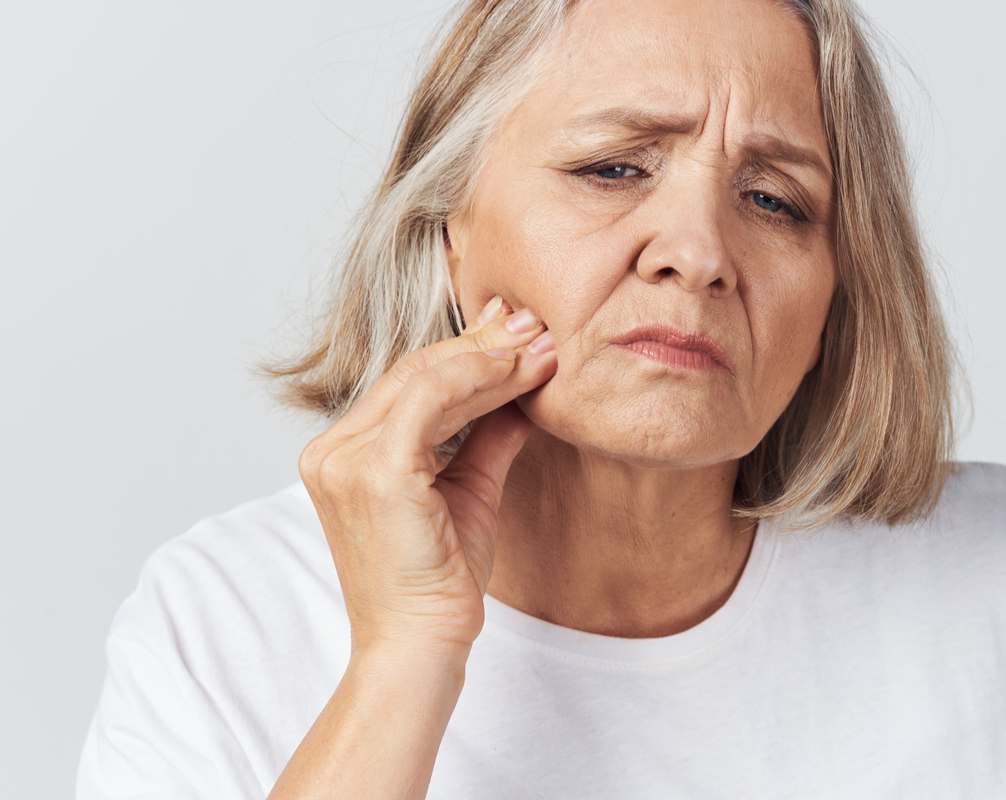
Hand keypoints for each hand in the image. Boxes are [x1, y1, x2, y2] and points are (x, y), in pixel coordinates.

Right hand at [299, 297, 556, 654]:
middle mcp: (331, 451)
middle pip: (412, 371)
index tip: (515, 333)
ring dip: (488, 358)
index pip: (406, 383)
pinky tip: (518, 372)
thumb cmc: (439, 580)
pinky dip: (477, 380)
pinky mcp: (374, 473)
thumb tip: (523, 392)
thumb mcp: (468, 491)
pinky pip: (429, 402)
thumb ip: (486, 437)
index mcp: (342, 454)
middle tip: (534, 325)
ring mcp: (345, 460)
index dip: (464, 353)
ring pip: (424, 379)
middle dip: (480, 345)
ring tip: (540, 345)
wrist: (420, 645)